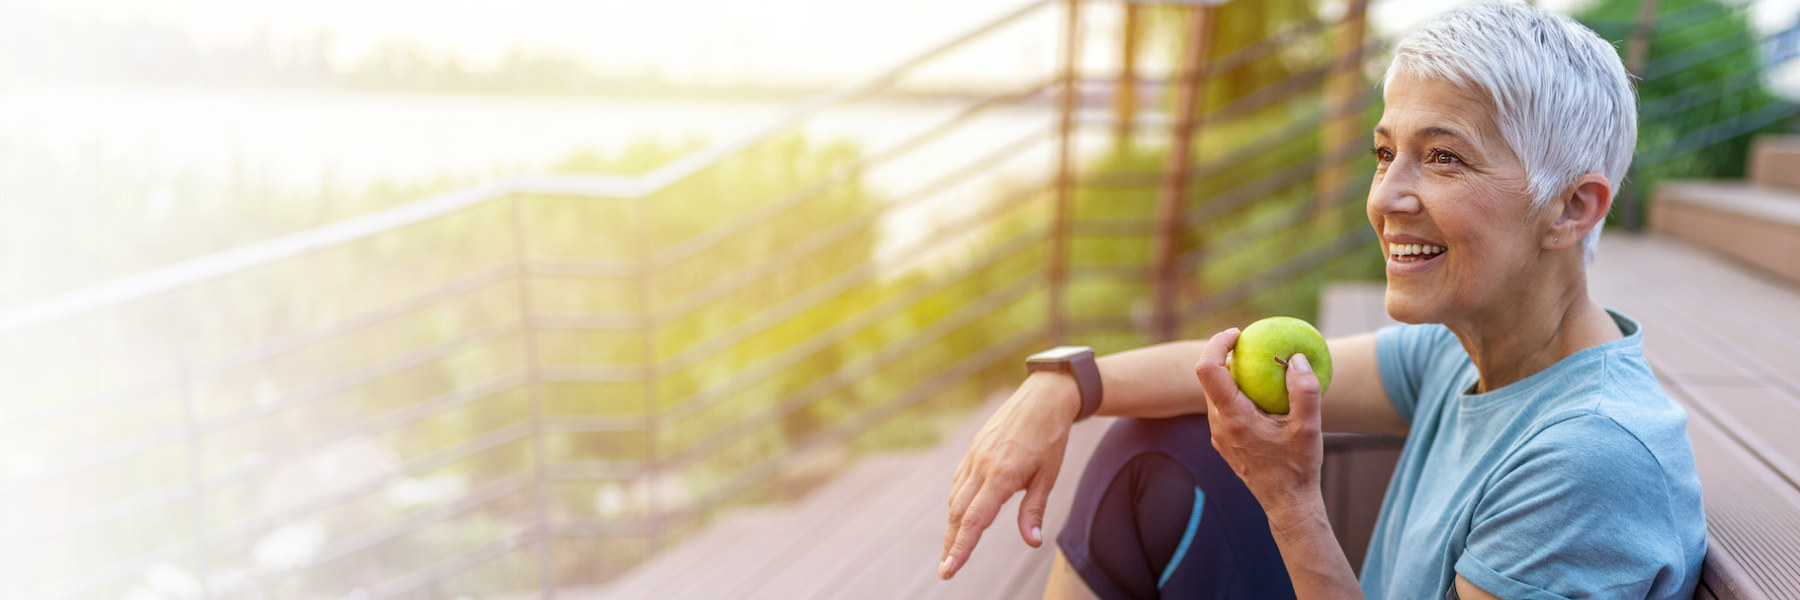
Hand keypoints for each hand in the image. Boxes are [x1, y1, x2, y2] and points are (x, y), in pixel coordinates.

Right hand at [939, 371, 1079, 578]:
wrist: (1043, 397)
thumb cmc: (1050, 437)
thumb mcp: (1049, 475)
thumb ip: (1034, 509)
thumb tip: (1032, 541)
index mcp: (1001, 475)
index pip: (975, 520)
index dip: (961, 547)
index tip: (949, 569)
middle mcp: (982, 466)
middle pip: (958, 513)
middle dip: (951, 543)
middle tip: (946, 569)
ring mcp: (974, 457)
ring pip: (955, 498)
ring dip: (952, 526)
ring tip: (951, 549)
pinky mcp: (973, 450)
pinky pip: (959, 482)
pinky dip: (957, 503)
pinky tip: (960, 515)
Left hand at [1192, 328, 1324, 517]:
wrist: (1287, 504)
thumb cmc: (1298, 468)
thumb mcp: (1309, 428)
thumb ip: (1305, 391)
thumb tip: (1295, 358)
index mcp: (1233, 418)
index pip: (1208, 369)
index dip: (1217, 344)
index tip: (1238, 332)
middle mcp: (1218, 425)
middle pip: (1208, 378)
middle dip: (1225, 355)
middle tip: (1252, 344)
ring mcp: (1219, 435)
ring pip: (1215, 394)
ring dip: (1232, 375)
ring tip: (1260, 366)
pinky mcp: (1225, 442)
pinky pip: (1224, 408)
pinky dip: (1238, 393)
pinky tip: (1263, 394)